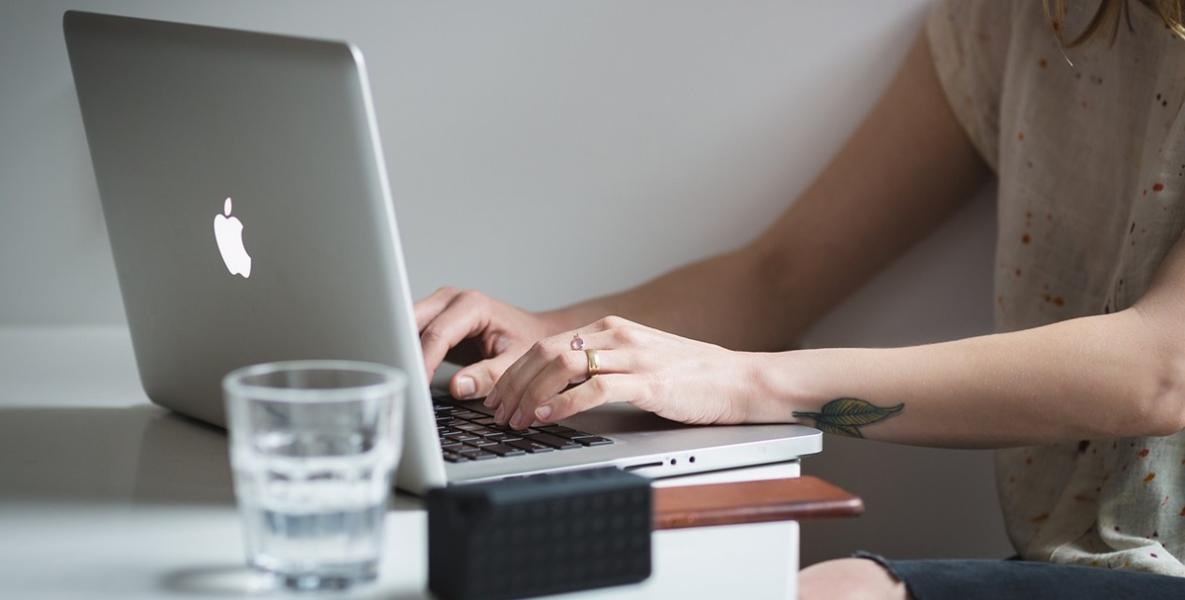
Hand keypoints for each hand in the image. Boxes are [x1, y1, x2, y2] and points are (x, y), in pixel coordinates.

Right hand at [414, 287, 560, 399]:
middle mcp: (452, 299)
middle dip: (405, 354)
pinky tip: (408, 371)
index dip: (424, 362)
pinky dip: (407, 351)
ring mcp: (440, 306)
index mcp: (473, 305)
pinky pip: (412, 332)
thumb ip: (490, 376)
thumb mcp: (515, 362)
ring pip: (406, 326)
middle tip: (402, 384)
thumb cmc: (527, 343)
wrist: (532, 332)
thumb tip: (458, 387)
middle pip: (413, 324)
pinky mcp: (433, 318)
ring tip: (401, 379)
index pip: (437, 334)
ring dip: (402, 351)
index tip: (417, 386)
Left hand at [487, 316, 756, 429]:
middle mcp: (618, 336)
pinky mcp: (649, 382)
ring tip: (515, 418)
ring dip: (531, 394)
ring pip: (563, 366)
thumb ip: (603, 367)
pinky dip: (563, 404)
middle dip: (514, 384)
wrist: (740, 380)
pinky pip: (595, 389)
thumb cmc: (691, 377)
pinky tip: (546, 418)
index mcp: (612, 329)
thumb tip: (558, 389)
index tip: (498, 396)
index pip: (547, 345)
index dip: (516, 372)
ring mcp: (634, 357)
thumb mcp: (639, 361)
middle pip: (547, 352)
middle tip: (497, 411)